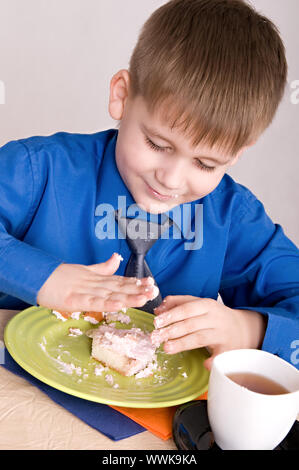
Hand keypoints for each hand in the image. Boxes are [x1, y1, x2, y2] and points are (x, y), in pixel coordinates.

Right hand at [37, 253, 157, 313]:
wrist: (38, 276)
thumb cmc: (59, 277)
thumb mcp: (84, 270)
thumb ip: (102, 267)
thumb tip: (117, 257)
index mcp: (98, 279)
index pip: (120, 281)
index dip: (136, 283)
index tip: (151, 283)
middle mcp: (95, 283)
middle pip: (120, 287)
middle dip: (138, 289)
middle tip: (155, 290)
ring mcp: (86, 290)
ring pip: (111, 294)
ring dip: (128, 296)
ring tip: (144, 297)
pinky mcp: (75, 299)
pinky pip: (94, 302)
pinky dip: (107, 303)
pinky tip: (119, 304)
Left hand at [151, 295, 266, 369]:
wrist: (242, 328)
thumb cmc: (214, 316)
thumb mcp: (199, 304)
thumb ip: (179, 303)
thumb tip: (158, 310)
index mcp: (207, 305)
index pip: (186, 308)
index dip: (171, 315)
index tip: (156, 322)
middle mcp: (215, 318)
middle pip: (191, 324)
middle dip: (172, 330)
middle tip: (156, 337)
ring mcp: (222, 334)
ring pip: (200, 338)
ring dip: (182, 343)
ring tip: (166, 348)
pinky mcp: (228, 349)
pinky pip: (220, 355)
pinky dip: (213, 360)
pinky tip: (204, 364)